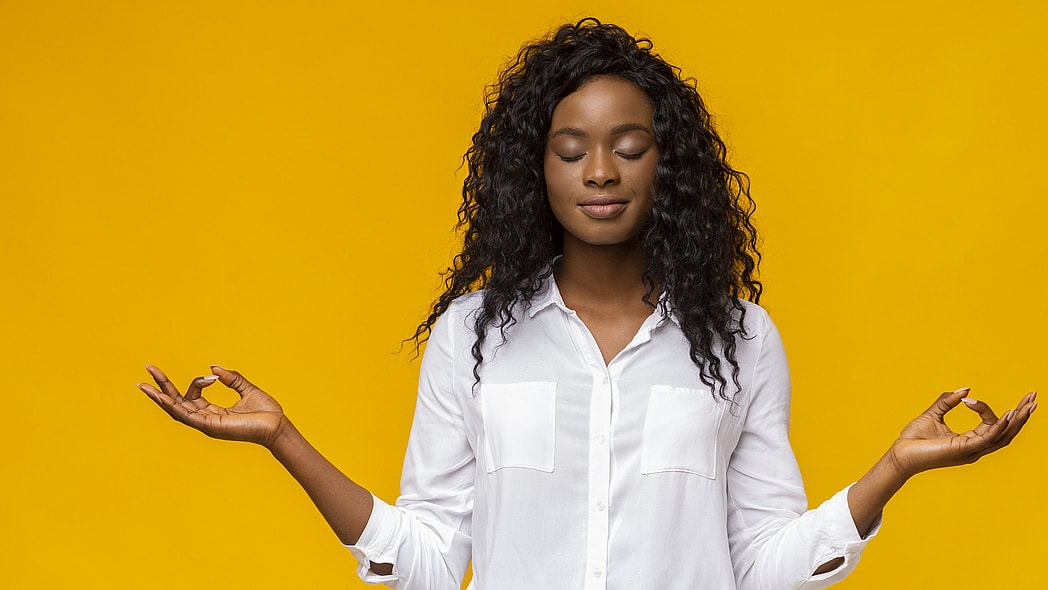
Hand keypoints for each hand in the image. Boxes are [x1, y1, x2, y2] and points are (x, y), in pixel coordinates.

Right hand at [139, 365, 285, 446]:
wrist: (278, 426)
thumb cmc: (266, 412)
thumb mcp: (247, 389)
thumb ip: (232, 378)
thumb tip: (214, 368)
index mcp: (214, 412)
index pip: (193, 396)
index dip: (197, 382)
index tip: (212, 375)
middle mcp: (207, 420)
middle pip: (177, 403)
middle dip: (161, 388)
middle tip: (147, 369)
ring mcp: (207, 424)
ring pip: (177, 410)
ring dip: (160, 397)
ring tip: (144, 385)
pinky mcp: (211, 427)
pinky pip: (188, 416)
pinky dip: (174, 407)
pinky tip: (162, 397)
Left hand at [887, 388, 1035, 478]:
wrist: (899, 454)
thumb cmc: (914, 439)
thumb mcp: (933, 414)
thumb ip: (948, 401)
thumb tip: (966, 389)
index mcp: (969, 441)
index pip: (990, 424)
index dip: (986, 409)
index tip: (968, 398)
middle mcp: (975, 447)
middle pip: (1006, 432)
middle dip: (1021, 416)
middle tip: (1033, 398)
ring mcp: (971, 450)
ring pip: (1003, 436)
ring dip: (1017, 420)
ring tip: (1028, 404)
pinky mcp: (962, 450)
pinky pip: (987, 438)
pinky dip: (998, 426)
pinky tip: (1008, 415)